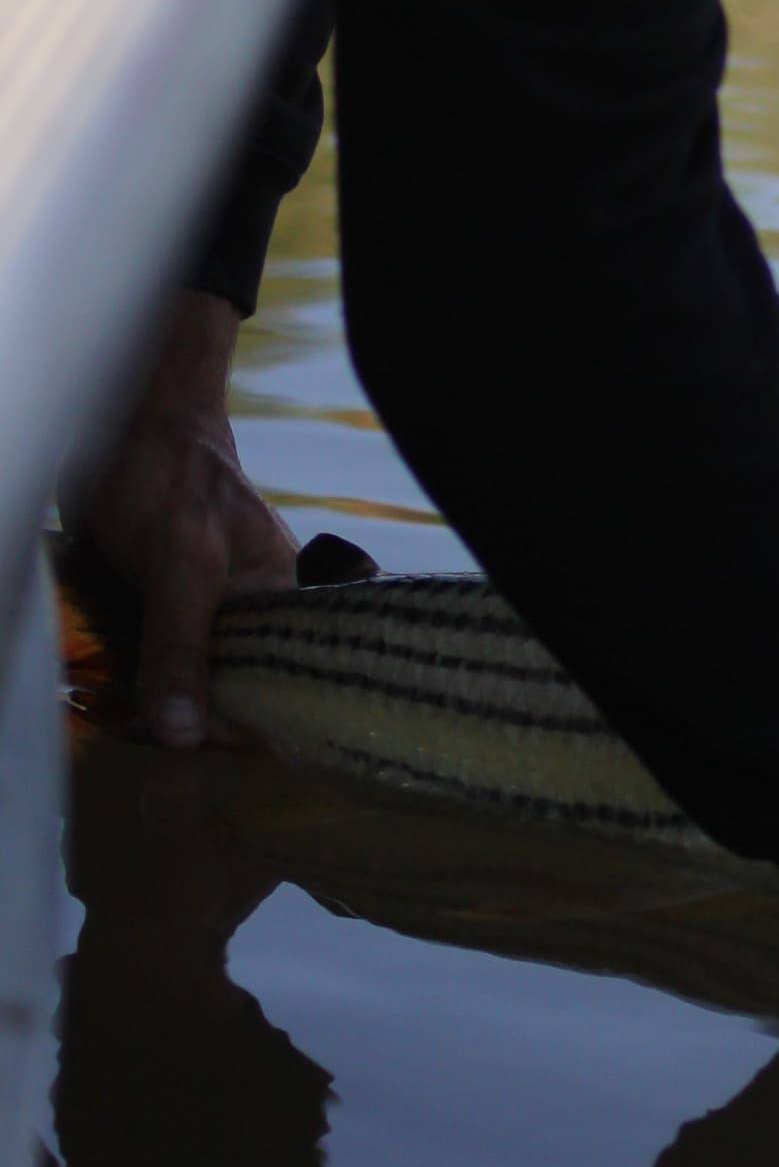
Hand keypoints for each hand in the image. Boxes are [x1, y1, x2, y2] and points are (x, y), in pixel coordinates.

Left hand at [65, 289, 298, 745]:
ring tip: (118, 724)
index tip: (189, 748)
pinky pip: (155, 659)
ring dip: (151, 705)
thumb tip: (181, 734)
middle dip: (186, 721)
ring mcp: (206, 608)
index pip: (277, 689)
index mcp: (281, 599)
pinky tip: (108, 698)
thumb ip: (180, 644)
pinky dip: (131, 681)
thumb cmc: (169, 472)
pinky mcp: (165, 605)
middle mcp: (250, 610)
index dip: (238, 727)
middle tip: (141, 741)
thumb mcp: (180, 561)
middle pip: (230, 693)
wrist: (122, 418)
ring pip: (188, 680)